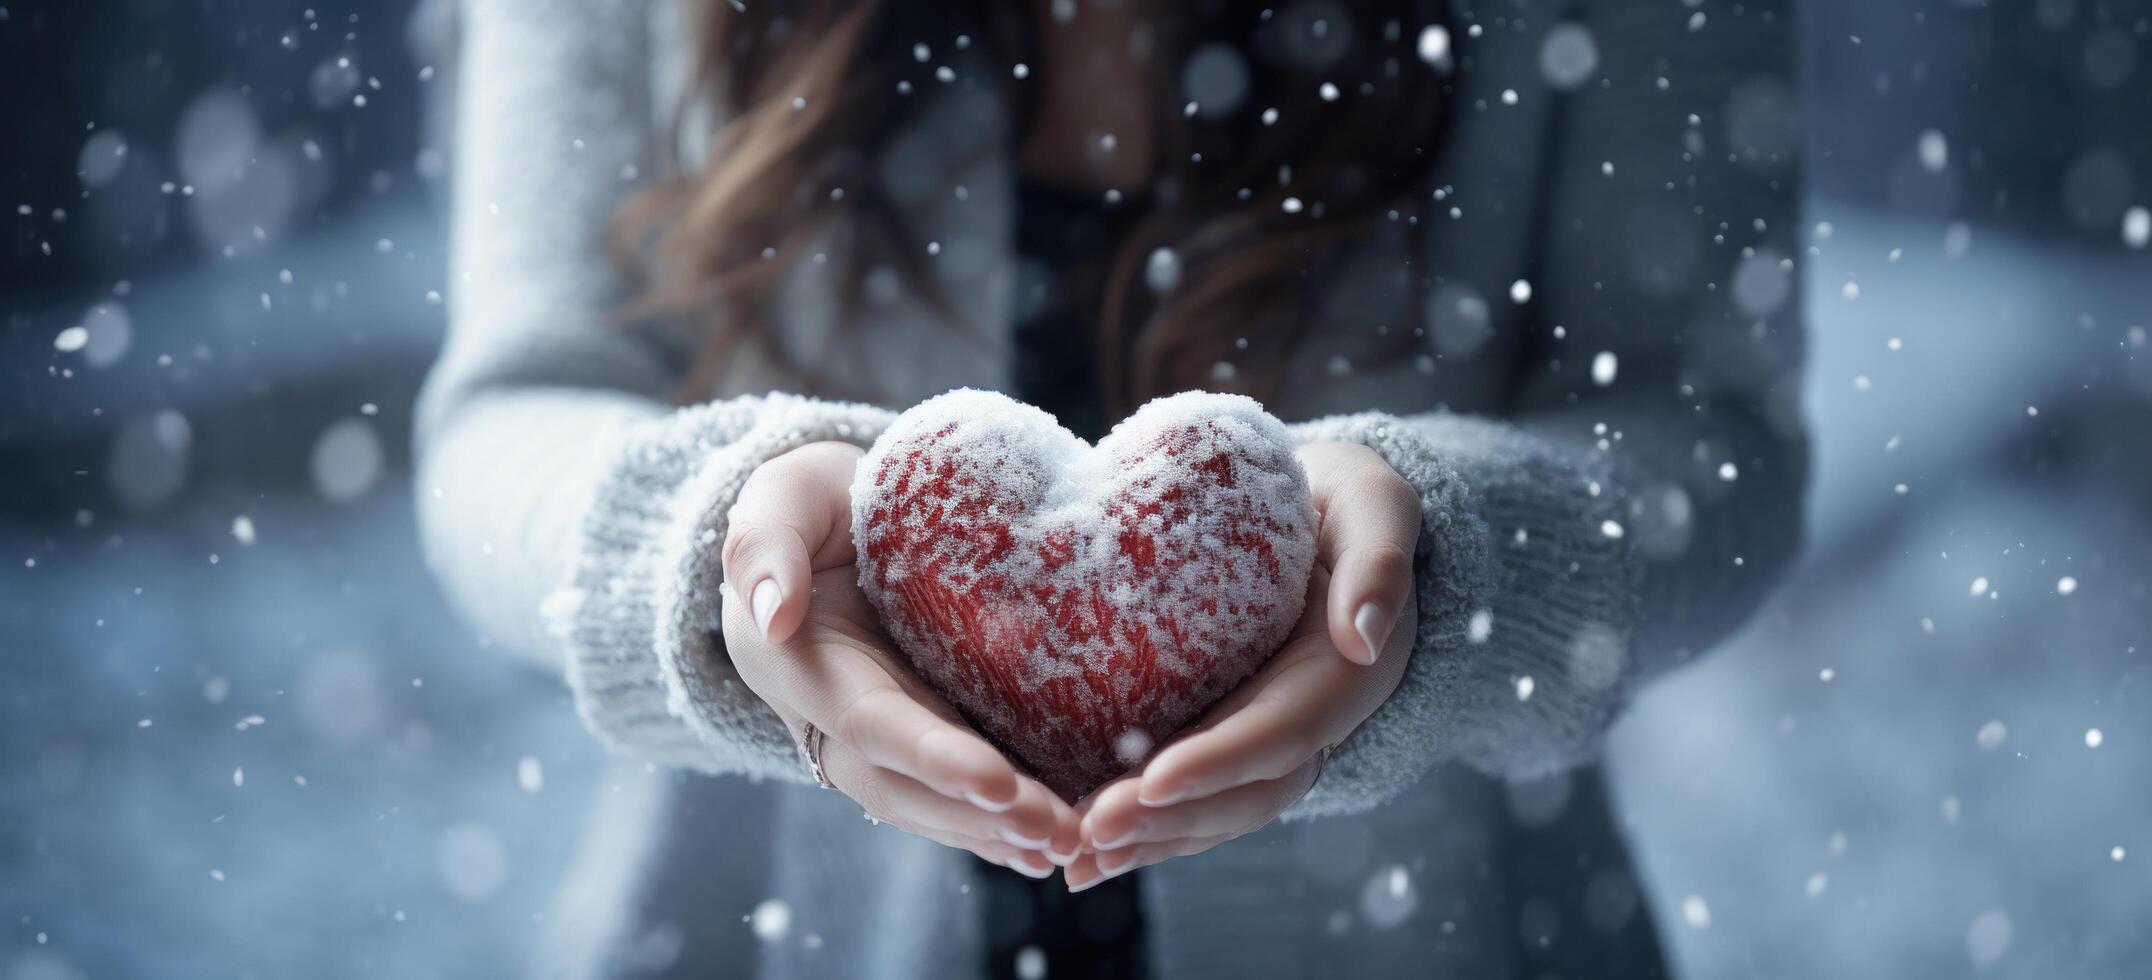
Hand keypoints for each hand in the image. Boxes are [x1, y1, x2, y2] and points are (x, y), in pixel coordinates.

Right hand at [719, 441, 1084, 876]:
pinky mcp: (925, 730)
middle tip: (1058, 832)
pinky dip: (1006, 821)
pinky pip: (960, 789)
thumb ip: (765, 546)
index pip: (870, 720)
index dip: (930, 755)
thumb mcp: (779, 499)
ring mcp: (883, 733)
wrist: (834, 519)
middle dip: (979, 816)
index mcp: (804, 666)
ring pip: (935, 802)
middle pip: (907, 785)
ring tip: (1074, 844)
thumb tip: (775, 614)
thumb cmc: (807, 505)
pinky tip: (1066, 839)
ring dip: (1001, 832)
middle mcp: (839, 717)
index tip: (994, 780)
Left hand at [1065, 441, 1419, 889]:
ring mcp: (1265, 733)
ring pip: (1214, 808)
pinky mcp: (1225, 729)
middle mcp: (1306, 719)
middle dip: (1169, 820)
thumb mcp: (1377, 503)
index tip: (1154, 782)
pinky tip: (1082, 847)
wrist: (1321, 507)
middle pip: (1243, 792)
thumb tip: (1364, 636)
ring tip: (1075, 860)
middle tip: (1089, 835)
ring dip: (1148, 841)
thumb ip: (1381, 558)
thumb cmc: (1348, 498)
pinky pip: (1189, 792)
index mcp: (1342, 675)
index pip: (1281, 732)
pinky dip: (1142, 825)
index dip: (1220, 762)